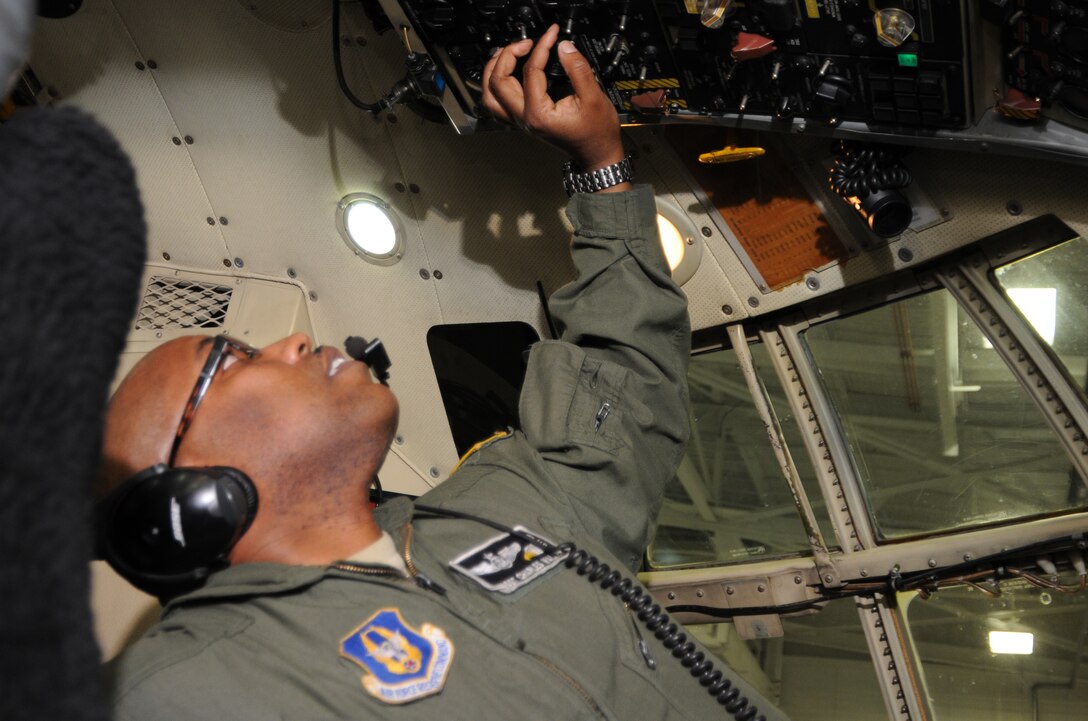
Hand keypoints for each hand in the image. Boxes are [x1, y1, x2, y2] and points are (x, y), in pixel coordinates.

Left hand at [482, 25, 627, 181]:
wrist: (598, 154)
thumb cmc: (597, 133)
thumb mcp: (594, 97)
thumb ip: (578, 69)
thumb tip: (564, 47)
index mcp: (539, 114)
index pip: (531, 71)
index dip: (541, 47)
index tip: (551, 34)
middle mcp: (525, 119)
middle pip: (498, 82)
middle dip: (508, 55)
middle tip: (526, 42)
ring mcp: (521, 121)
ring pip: (491, 95)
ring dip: (493, 71)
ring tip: (505, 53)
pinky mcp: (524, 121)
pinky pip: (498, 104)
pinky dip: (495, 86)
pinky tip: (504, 73)